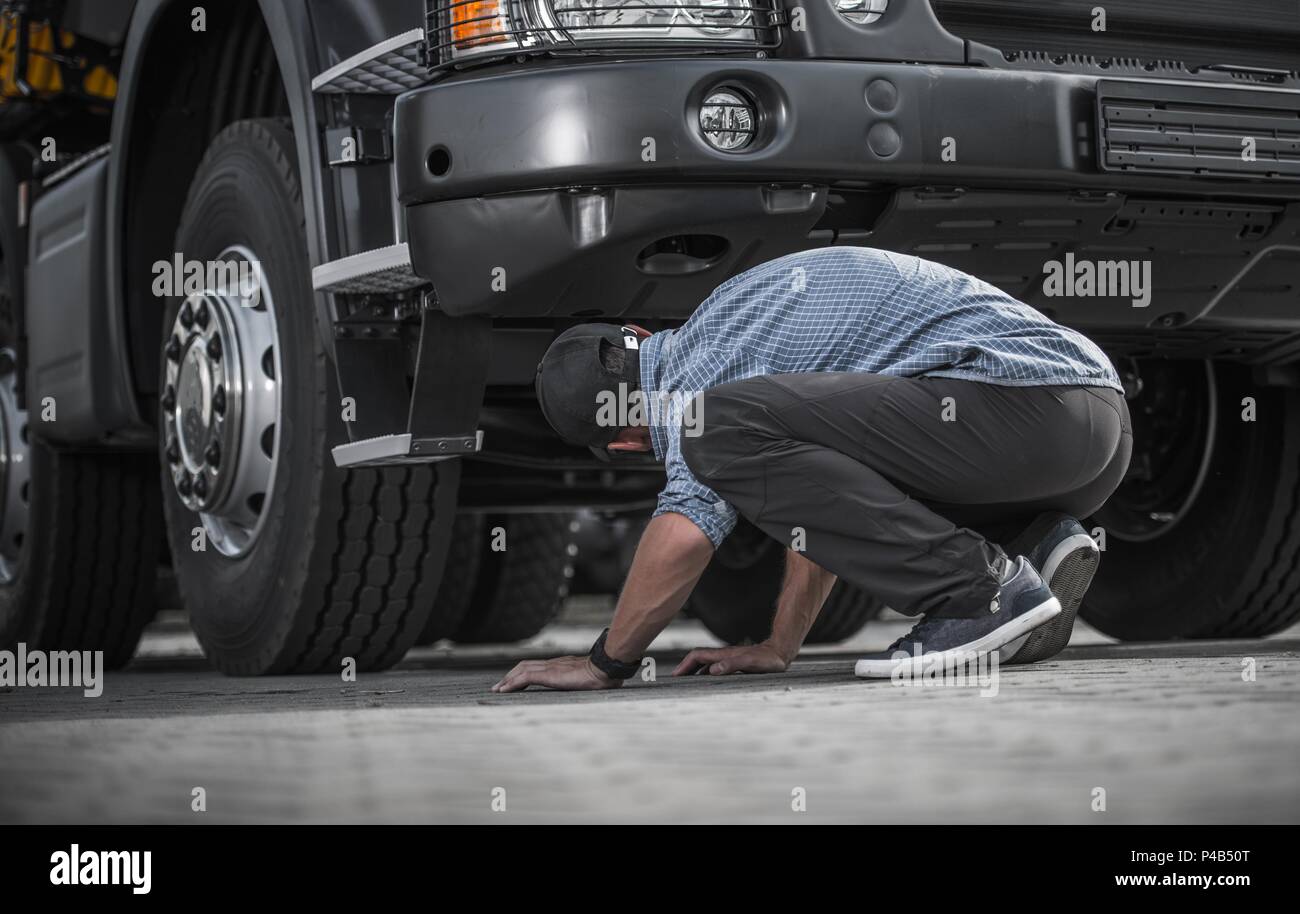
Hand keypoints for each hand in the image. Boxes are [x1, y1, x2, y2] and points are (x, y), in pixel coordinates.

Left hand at [492, 656, 621, 692]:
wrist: (606, 669)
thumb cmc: (603, 676)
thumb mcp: (590, 679)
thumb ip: (584, 681)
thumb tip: (591, 689)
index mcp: (561, 665)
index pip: (536, 665)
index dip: (522, 673)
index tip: (513, 682)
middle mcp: (553, 664)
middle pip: (525, 665)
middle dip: (510, 675)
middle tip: (499, 687)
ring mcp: (551, 667)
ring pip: (522, 669)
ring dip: (508, 679)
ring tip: (498, 689)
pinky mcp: (549, 674)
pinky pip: (525, 676)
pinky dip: (512, 683)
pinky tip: (505, 690)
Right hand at [672, 642, 789, 676]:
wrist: (780, 653)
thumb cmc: (767, 660)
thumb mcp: (750, 663)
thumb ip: (732, 665)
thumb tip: (713, 670)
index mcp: (723, 654)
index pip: (697, 656)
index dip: (684, 665)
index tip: (675, 676)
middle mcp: (723, 655)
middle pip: (697, 658)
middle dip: (684, 668)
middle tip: (674, 680)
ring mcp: (727, 659)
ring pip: (704, 663)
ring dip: (693, 671)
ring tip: (685, 682)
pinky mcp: (733, 663)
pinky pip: (713, 667)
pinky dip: (704, 673)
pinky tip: (706, 682)